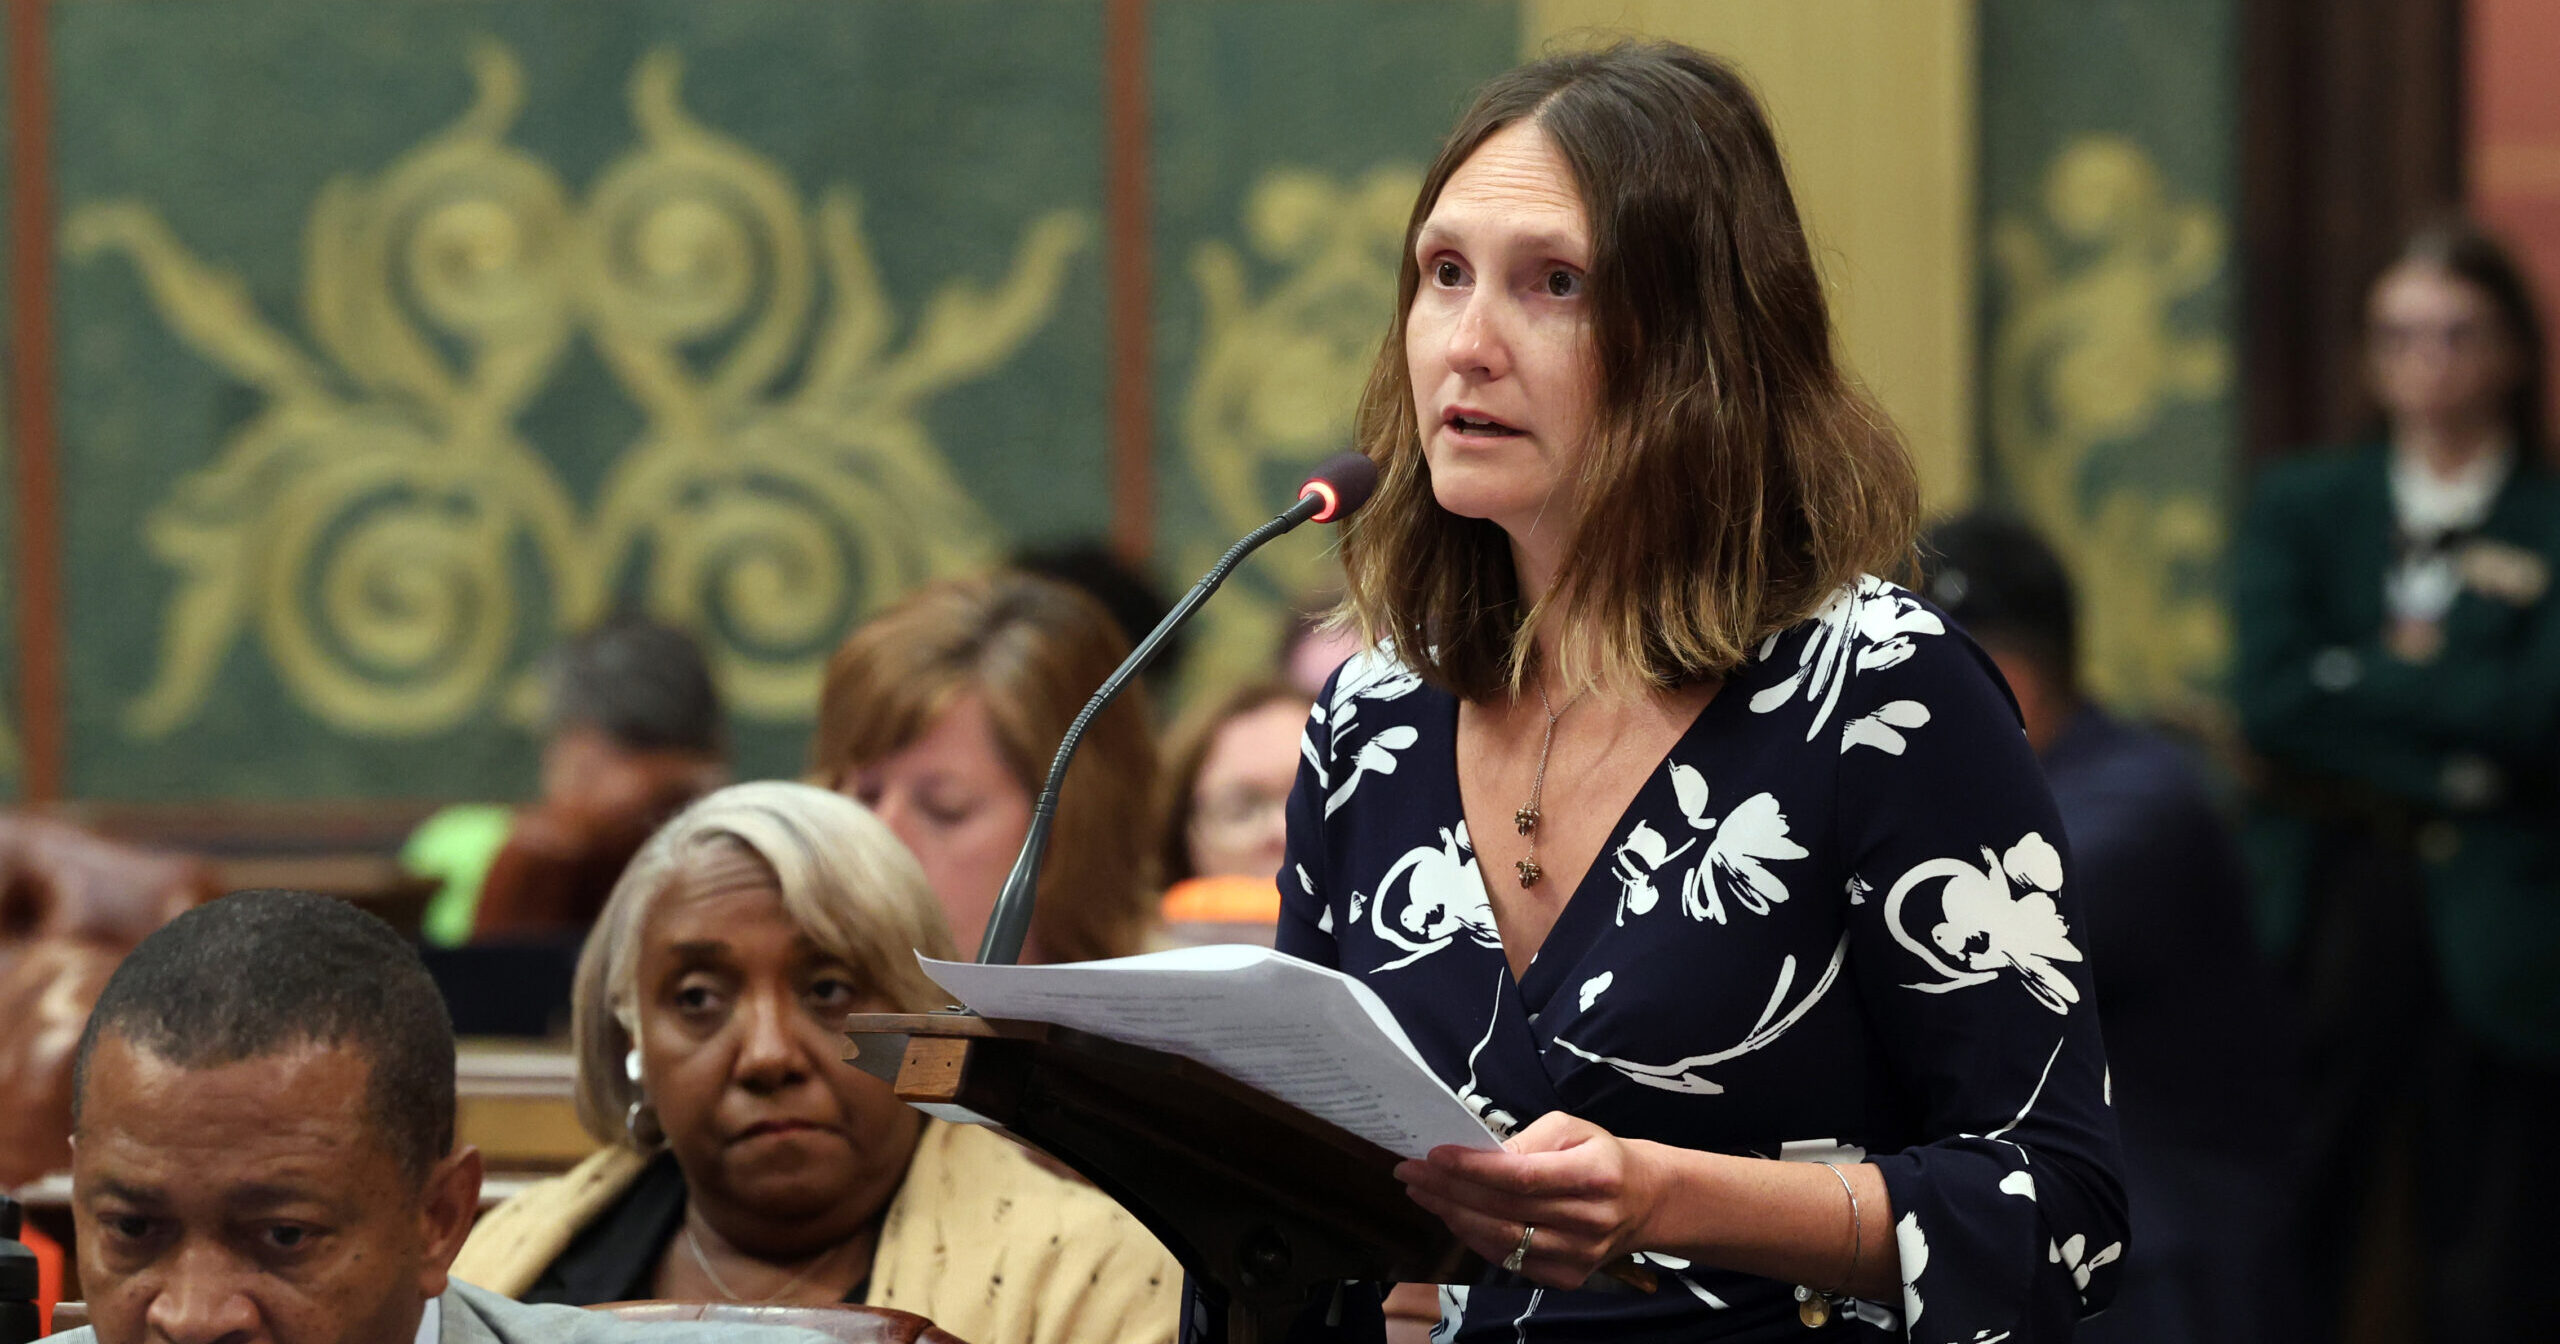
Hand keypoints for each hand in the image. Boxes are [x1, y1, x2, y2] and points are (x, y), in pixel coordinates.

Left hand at [1394, 1111, 1662, 1289]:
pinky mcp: (1568, 1278)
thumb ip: (1528, 1140)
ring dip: (1454, 1216)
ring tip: (1422, 1193)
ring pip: (1503, 1240)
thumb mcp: (1573, 1128)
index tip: (1434, 1155)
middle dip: (1450, 1190)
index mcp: (1596, 1176)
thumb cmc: (1601, 1155)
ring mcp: (1579, 1256)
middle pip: (1506, 1210)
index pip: (1523, 1177)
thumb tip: (1479, 1156)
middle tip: (1411, 1172)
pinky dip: (1475, 1238)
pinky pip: (1510, 1260)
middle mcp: (1590, 1221)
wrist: (1645, 1201)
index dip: (1474, 1168)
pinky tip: (1453, 1215)